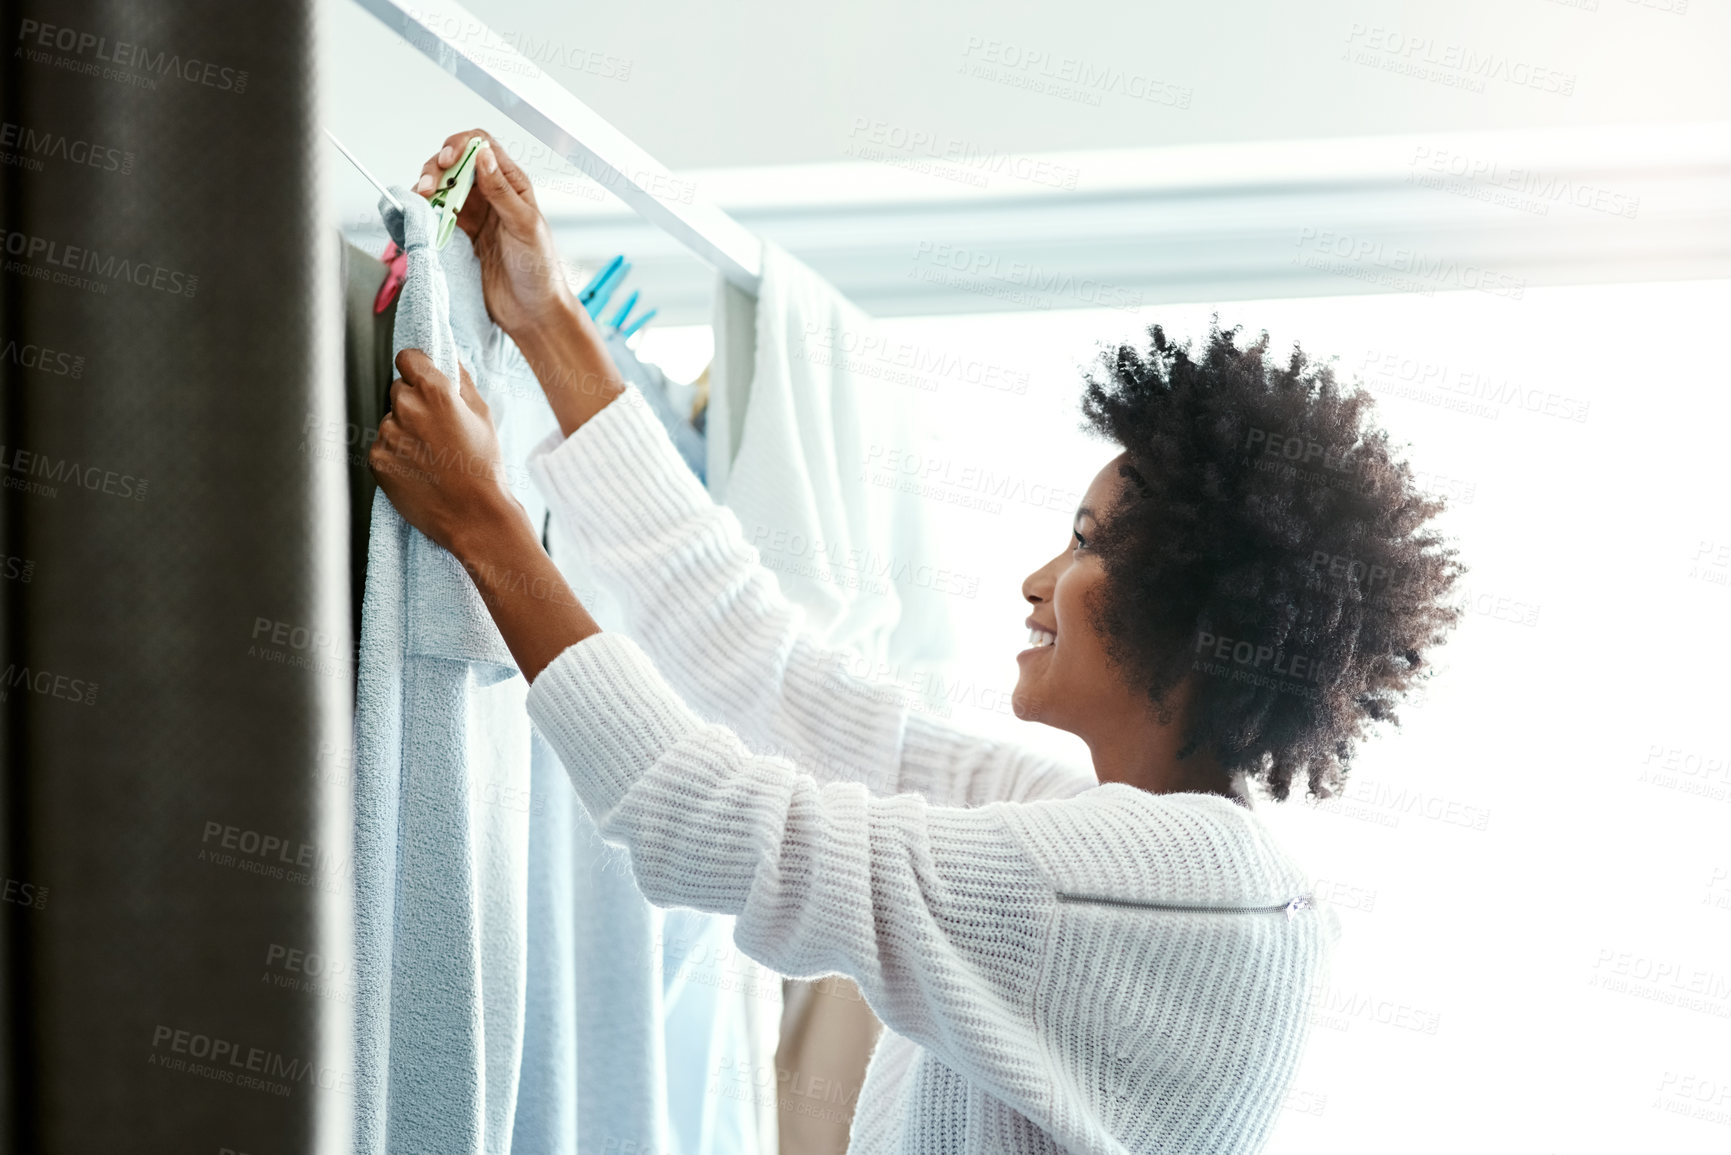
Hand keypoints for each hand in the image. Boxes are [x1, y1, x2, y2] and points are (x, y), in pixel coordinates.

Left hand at [368, 348, 532, 556]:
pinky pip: (382, 446)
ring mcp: (387, 434)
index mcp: (434, 390)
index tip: (424, 381)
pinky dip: (396, 455)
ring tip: (430, 456)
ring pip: (390, 420)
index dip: (417, 369)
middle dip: (413, 403)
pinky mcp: (377, 459)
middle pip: (398, 390)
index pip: (407, 358)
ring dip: (404, 431)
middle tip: (437, 430)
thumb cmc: (483, 467)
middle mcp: (406, 407)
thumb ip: (461, 380)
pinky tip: (419, 469)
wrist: (473, 516)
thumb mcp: (483, 415)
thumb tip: (447, 357)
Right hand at [415, 129, 577, 341]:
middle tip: (427, 188)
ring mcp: (475, 214)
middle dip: (436, 169)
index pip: (482, 146)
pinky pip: (437, 213)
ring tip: (421, 199)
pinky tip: (420, 215)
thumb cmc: (540, 271)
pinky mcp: (461, 234)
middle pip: (455, 164)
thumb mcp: (525, 226)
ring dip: (427, 188)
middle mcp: (492, 194)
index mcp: (513, 185)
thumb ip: (501, 191)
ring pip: (442, 187)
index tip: (447, 161)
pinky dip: (425, 210)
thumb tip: (481, 154)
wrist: (532, 313)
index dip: (460, 145)